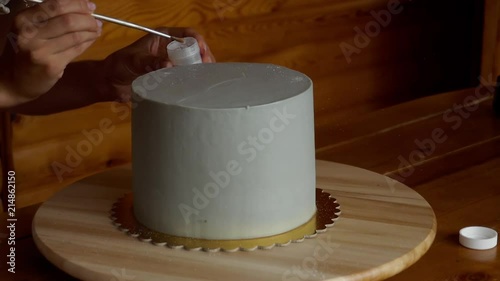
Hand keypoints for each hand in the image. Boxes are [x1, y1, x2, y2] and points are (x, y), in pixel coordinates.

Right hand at [4, 0, 100, 103]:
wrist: (15, 81)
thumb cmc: (26, 51)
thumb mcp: (30, 30)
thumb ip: (51, 18)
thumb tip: (82, 7)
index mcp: (24, 19)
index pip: (56, 5)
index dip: (78, 4)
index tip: (90, 6)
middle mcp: (30, 33)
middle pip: (68, 20)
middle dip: (87, 19)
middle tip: (95, 21)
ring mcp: (40, 51)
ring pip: (75, 36)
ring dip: (91, 31)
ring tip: (97, 29)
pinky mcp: (52, 66)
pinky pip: (76, 50)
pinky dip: (88, 42)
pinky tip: (91, 39)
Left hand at [99, 27, 215, 101]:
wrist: (111, 83)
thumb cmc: (119, 66)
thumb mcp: (133, 61)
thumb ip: (149, 62)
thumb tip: (169, 65)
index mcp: (163, 37)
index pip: (185, 34)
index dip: (197, 40)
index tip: (202, 50)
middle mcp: (171, 49)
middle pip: (194, 49)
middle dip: (204, 55)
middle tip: (207, 66)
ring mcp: (172, 63)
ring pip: (193, 63)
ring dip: (201, 68)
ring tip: (205, 76)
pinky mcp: (171, 77)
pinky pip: (186, 76)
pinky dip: (194, 79)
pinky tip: (198, 85)